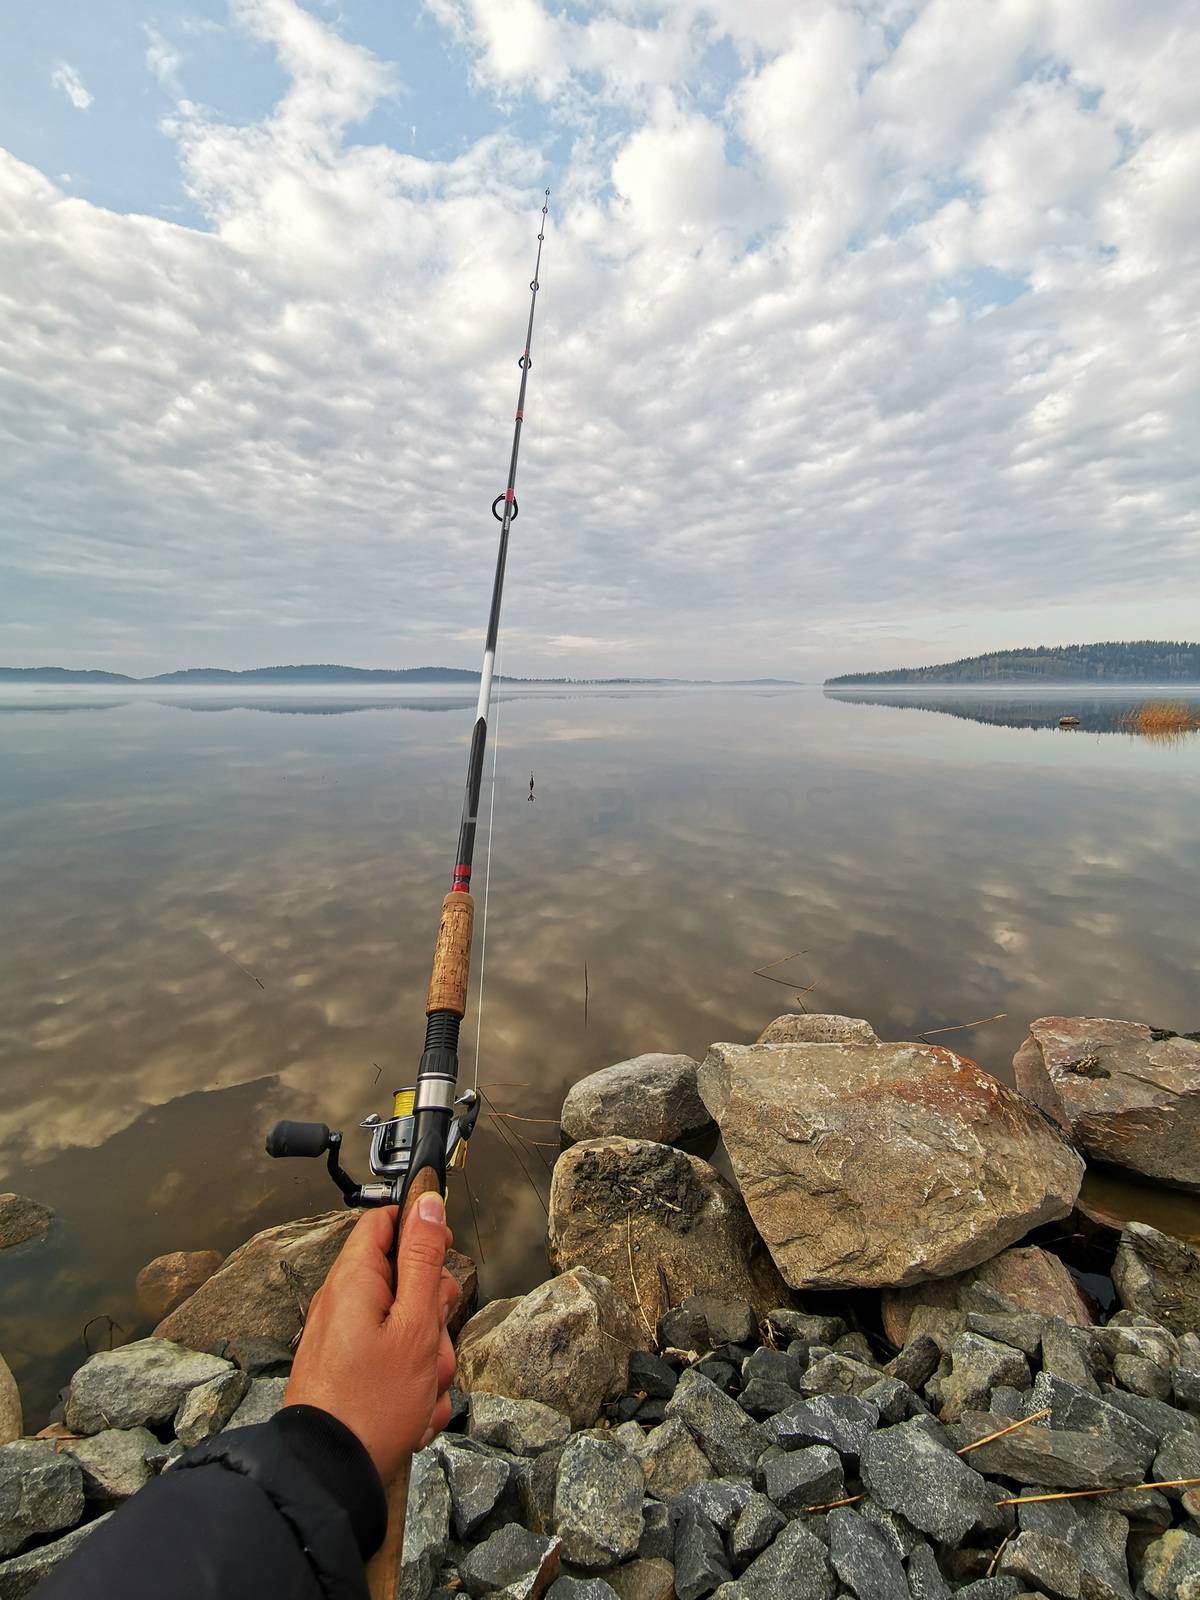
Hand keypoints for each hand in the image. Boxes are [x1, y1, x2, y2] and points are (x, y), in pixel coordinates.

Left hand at [285, 1195, 459, 1484]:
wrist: (330, 1478)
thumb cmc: (370, 1405)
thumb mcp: (414, 1325)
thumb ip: (423, 1260)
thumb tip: (426, 1203)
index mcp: (353, 1280)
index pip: (385, 1223)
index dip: (420, 1232)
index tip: (443, 1258)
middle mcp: (344, 1305)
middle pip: (405, 1280)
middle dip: (433, 1313)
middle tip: (431, 1342)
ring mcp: (346, 1341)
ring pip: (406, 1328)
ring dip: (427, 1358)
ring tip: (421, 1390)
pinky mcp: (350, 1373)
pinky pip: (393, 1363)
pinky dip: (411, 1385)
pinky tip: (414, 1412)